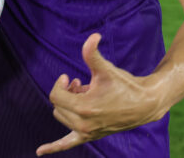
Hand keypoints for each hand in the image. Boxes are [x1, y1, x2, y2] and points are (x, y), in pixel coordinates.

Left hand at [36, 33, 164, 154]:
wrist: (144, 104)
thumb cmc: (124, 85)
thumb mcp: (106, 69)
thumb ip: (93, 53)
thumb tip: (92, 36)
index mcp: (85, 108)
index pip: (56, 95)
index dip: (60, 84)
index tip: (70, 77)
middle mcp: (84, 123)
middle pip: (57, 106)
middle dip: (65, 92)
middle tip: (80, 84)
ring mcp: (87, 132)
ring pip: (61, 117)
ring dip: (67, 105)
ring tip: (83, 96)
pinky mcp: (91, 136)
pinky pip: (67, 144)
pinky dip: (53, 147)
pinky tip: (39, 152)